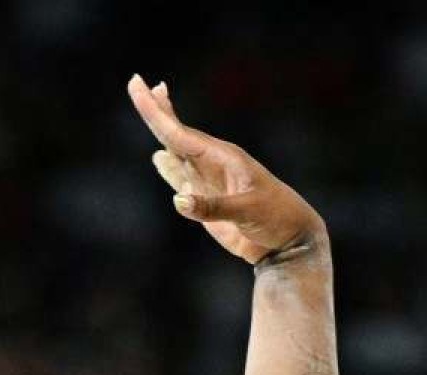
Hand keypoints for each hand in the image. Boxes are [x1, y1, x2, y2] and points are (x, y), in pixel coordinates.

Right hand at [127, 74, 325, 263]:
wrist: (289, 241)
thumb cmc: (277, 217)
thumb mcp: (248, 210)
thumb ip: (213, 207)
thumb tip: (179, 199)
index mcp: (224, 158)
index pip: (181, 132)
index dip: (157, 112)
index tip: (140, 87)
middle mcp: (213, 165)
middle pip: (177, 134)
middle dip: (156, 111)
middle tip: (137, 82)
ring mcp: (210, 182)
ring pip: (179, 152)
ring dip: (164, 132)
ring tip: (153, 106)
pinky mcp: (208, 201)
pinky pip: (182, 179)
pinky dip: (169, 168)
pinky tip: (160, 158)